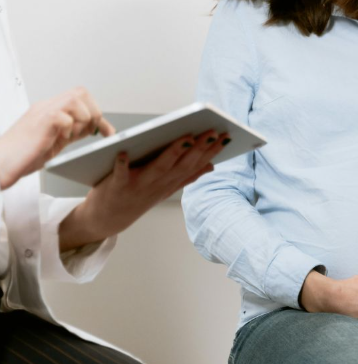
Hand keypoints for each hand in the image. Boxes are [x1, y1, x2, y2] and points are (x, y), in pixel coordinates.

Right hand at [0, 87, 113, 188]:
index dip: (98, 113)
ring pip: (76, 100)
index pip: (82, 98)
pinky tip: (61, 138)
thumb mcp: (57, 140)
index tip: (107, 133)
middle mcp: (47, 106)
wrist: (0, 163)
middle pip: (81, 92)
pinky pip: (64, 116)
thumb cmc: (24, 154)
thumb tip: (95, 128)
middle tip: (88, 132)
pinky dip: (69, 128)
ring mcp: (42, 112)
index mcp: (52, 109)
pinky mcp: (40, 122)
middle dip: (93, 113)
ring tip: (73, 135)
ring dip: (83, 120)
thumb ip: (74, 131)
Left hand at [59, 130, 229, 250]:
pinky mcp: (116, 186)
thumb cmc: (136, 198)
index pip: (195, 165)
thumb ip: (186, 177)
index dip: (211, 152)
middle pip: (182, 164)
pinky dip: (121, 164)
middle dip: (199, 148)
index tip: (226, 137)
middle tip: (213, 131)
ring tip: (187, 137)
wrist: (106, 220)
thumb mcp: (165, 189)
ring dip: (173, 153)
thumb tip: (211, 165)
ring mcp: (138, 186)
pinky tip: (123, 151)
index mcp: (170, 183)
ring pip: (159, 168)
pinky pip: (119, 175)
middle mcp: (158, 185)